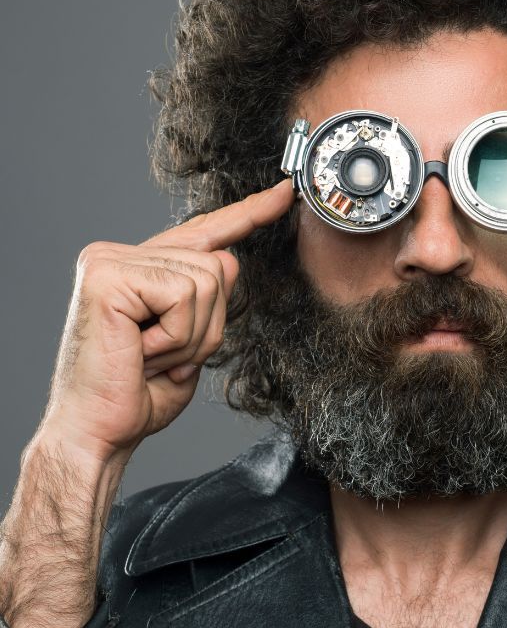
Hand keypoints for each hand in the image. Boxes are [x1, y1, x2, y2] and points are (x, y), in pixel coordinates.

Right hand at [38, 179, 295, 465]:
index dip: (249, 212)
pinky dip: (176, 336)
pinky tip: (142, 353)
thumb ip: (207, 299)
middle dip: (209, 324)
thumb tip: (229, 259)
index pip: (205, 230)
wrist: (100, 433)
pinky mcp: (108, 275)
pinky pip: (184, 296)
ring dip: (192, 335)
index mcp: (139, 266)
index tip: (284, 194)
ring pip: (207, 280)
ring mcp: (111, 261)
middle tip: (165, 357)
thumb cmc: (140, 395)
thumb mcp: (192, 342)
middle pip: (220, 264)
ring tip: (151, 357)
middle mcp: (120, 253)